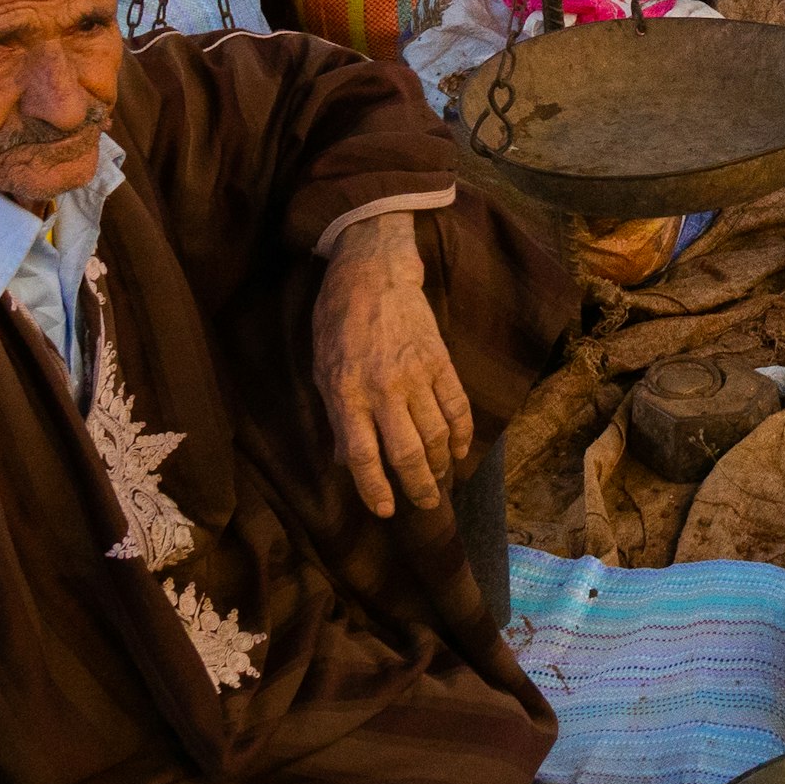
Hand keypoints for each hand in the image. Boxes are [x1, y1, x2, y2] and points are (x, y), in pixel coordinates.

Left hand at [312, 212, 466, 517]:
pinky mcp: (440, 361)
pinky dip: (462, 434)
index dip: (374, 488)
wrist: (372, 273)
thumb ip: (337, 417)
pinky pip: (458, 407)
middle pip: (407, 452)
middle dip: (418, 486)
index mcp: (346, 393)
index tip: (385, 510)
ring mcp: (416, 375)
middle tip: (425, 504)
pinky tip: (459, 451)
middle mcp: (383, 389)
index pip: (362, 455)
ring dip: (440, 465)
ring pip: (436, 435)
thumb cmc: (338, 322)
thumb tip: (346, 460)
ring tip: (440, 481)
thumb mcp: (322, 369)